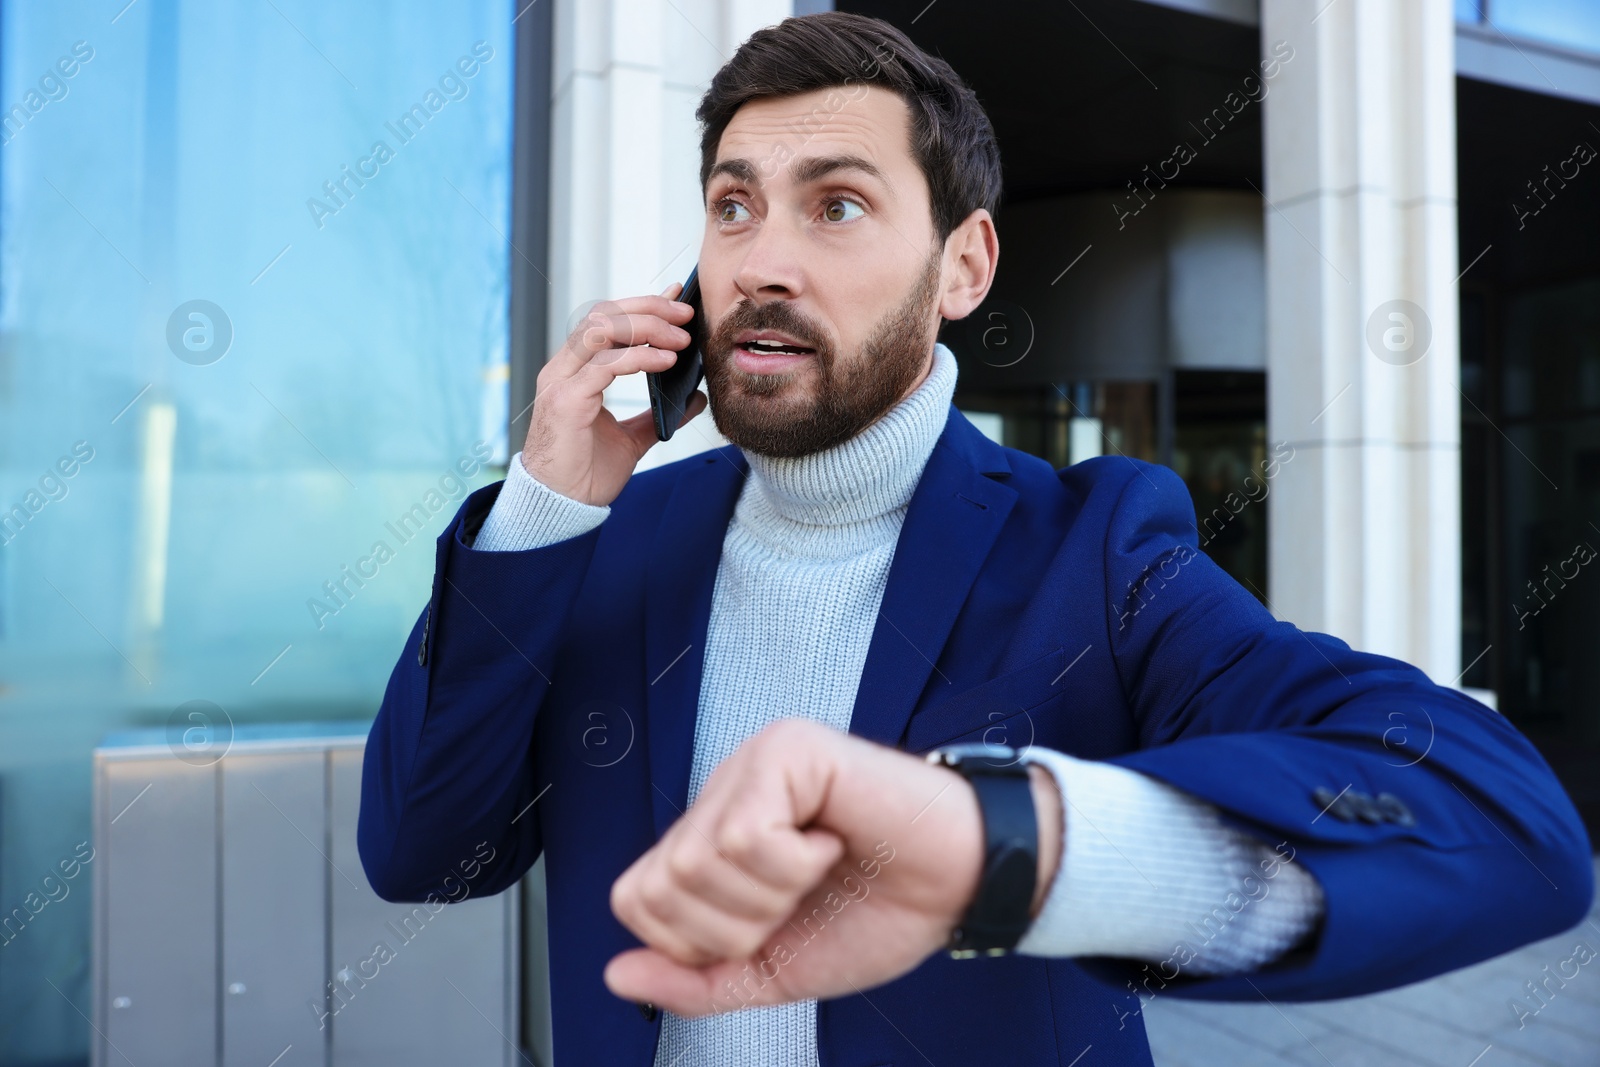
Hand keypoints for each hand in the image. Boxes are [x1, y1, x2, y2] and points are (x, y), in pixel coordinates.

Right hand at [521, 283, 707, 506]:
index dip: (642, 304)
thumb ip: (658, 415)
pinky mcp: (567, 400)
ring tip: (680, 339)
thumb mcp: (632, 439)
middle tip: (686, 315)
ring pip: (601, 329)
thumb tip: (694, 397)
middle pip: (604, 315)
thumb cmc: (586, 474)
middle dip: (649, 308)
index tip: (676, 298)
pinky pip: (605, 364)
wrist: (563, 507)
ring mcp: (561, 382)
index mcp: (575, 372)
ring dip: (647, 327)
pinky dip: (639, 357)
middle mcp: (564, 369)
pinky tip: (666, 361)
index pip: (607, 321)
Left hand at [603, 720, 1062, 1016]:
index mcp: (712, 838)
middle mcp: (721, 794)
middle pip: (661, 887)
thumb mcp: (774, 970)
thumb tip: (618, 976)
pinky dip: (795, 863)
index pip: (636, 899)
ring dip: (772, 893)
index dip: (697, 942)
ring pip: (699, 861)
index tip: (767, 927)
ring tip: (818, 866)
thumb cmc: (879, 911)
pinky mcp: (787, 748)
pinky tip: (832, 839)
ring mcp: (751, 763)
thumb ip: (696, 979)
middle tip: (797, 898)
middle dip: (737, 925)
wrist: (960, 885)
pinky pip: (745, 834)